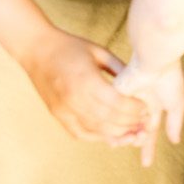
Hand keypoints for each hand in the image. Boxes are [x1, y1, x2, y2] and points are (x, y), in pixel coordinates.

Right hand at [22, 28, 147, 143]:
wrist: (37, 50)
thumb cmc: (71, 46)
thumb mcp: (99, 52)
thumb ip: (119, 69)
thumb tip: (140, 84)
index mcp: (85, 80)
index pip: (115, 103)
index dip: (133, 109)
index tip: (146, 108)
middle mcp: (73, 98)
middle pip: (107, 120)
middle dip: (129, 124)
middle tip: (144, 122)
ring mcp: (63, 110)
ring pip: (95, 130)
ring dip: (117, 134)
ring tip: (133, 131)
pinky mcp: (58, 115)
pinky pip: (80, 133)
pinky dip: (97, 137)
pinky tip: (111, 134)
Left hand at [112, 60, 183, 167]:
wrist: (155, 61)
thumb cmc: (169, 79)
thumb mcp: (177, 103)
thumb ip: (175, 122)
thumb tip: (174, 141)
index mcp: (155, 106)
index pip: (150, 131)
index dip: (148, 147)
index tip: (146, 164)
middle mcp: (140, 105)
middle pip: (135, 131)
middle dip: (136, 141)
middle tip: (138, 144)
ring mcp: (127, 101)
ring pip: (123, 127)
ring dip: (126, 136)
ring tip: (130, 140)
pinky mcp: (115, 95)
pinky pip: (111, 116)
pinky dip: (115, 126)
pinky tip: (116, 132)